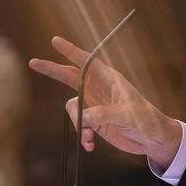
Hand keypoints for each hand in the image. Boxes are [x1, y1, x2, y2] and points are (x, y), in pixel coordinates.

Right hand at [28, 36, 182, 167]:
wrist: (152, 139)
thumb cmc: (146, 120)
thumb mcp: (126, 115)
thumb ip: (103, 114)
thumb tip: (82, 117)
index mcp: (109, 79)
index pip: (86, 61)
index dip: (70, 51)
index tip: (55, 41)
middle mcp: (99, 89)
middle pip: (70, 76)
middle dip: (52, 70)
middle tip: (33, 63)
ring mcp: (95, 106)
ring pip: (72, 108)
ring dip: (77, 124)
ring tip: (89, 137)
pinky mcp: (95, 122)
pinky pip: (79, 125)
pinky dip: (82, 135)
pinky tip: (91, 145)